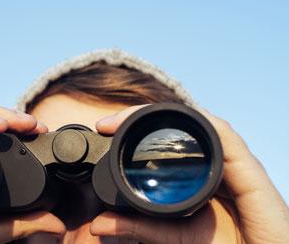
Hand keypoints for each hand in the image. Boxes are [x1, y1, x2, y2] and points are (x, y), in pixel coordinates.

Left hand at [90, 105, 288, 242]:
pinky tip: (174, 123)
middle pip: (176, 125)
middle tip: (107, 122)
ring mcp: (230, 160)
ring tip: (126, 119)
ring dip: (160, 114)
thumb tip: (97, 225)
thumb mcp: (170, 235)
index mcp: (193, 172)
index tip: (102, 128)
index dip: (132, 128)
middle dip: (139, 116)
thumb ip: (137, 227)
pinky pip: (224, 135)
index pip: (162, 140)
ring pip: (196, 122)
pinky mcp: (248, 166)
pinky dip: (198, 123)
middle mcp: (210, 161)